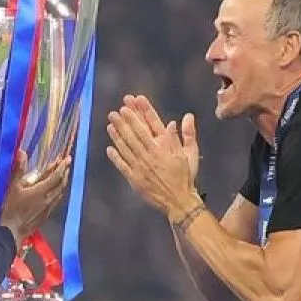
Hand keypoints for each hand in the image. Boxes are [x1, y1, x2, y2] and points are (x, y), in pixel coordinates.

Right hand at [0, 150, 70, 243]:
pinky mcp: (46, 215)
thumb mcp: (11, 187)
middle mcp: (48, 199)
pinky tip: (56, 191)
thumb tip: (22, 153)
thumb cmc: (10, 209)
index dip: (62, 166)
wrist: (11, 231)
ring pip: (60, 192)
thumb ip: (18, 169)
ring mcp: (48, 208)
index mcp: (41, 191)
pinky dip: (58, 192)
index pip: (56, 176)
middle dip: (64, 173)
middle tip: (66, 164)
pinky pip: (56, 200)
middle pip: (61, 184)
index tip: (67, 158)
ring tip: (63, 175)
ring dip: (62, 182)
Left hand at [106, 94, 200, 219]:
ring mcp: (141, 166)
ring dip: (118, 134)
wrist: (179, 201)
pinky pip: (122, 165)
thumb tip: (187, 116)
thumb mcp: (191, 154)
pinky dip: (115, 156)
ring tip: (111, 123)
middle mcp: (151, 153)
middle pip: (136, 132)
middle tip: (118, 109)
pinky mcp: (134, 178)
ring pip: (127, 146)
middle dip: (126, 119)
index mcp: (165, 146)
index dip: (144, 110)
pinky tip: (109, 148)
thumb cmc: (186, 176)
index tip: (136, 99)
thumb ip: (188, 134)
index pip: (153, 123)